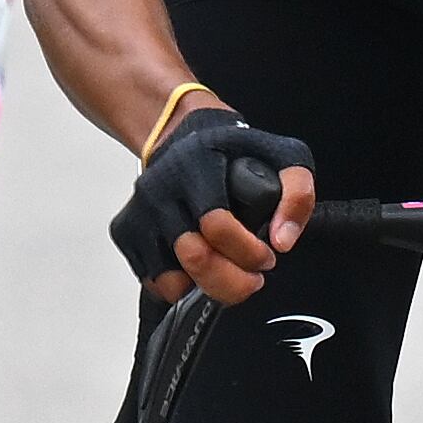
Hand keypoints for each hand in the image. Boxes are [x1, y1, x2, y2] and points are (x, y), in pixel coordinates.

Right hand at [111, 104, 313, 304]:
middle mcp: (161, 190)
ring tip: (226, 276)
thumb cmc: (231, 150)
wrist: (180, 135)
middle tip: (252, 280)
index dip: (248, 252)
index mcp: (196, 166)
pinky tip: (199, 271)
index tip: (267, 257)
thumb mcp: (281, 155)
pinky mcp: (126, 231)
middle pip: (193, 257)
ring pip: (169, 277)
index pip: (217, 224)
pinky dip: (179, 286)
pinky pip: (151, 280)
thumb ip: (297, 194)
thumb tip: (282, 241)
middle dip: (231, 282)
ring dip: (205, 288)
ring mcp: (139, 212)